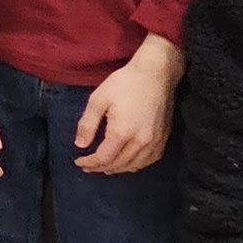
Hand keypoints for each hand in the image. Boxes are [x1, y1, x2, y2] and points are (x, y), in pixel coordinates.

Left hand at [72, 41, 181, 173]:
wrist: (156, 73)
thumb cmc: (125, 83)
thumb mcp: (98, 99)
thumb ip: (87, 124)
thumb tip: (80, 145)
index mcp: (122, 132)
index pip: (104, 158)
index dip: (90, 163)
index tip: (79, 162)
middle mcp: (140, 141)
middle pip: (118, 165)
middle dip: (100, 168)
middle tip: (88, 166)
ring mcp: (155, 141)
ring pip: (134, 165)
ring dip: (118, 169)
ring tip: (104, 167)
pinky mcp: (164, 138)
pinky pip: (149, 160)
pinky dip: (135, 165)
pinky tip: (128, 162)